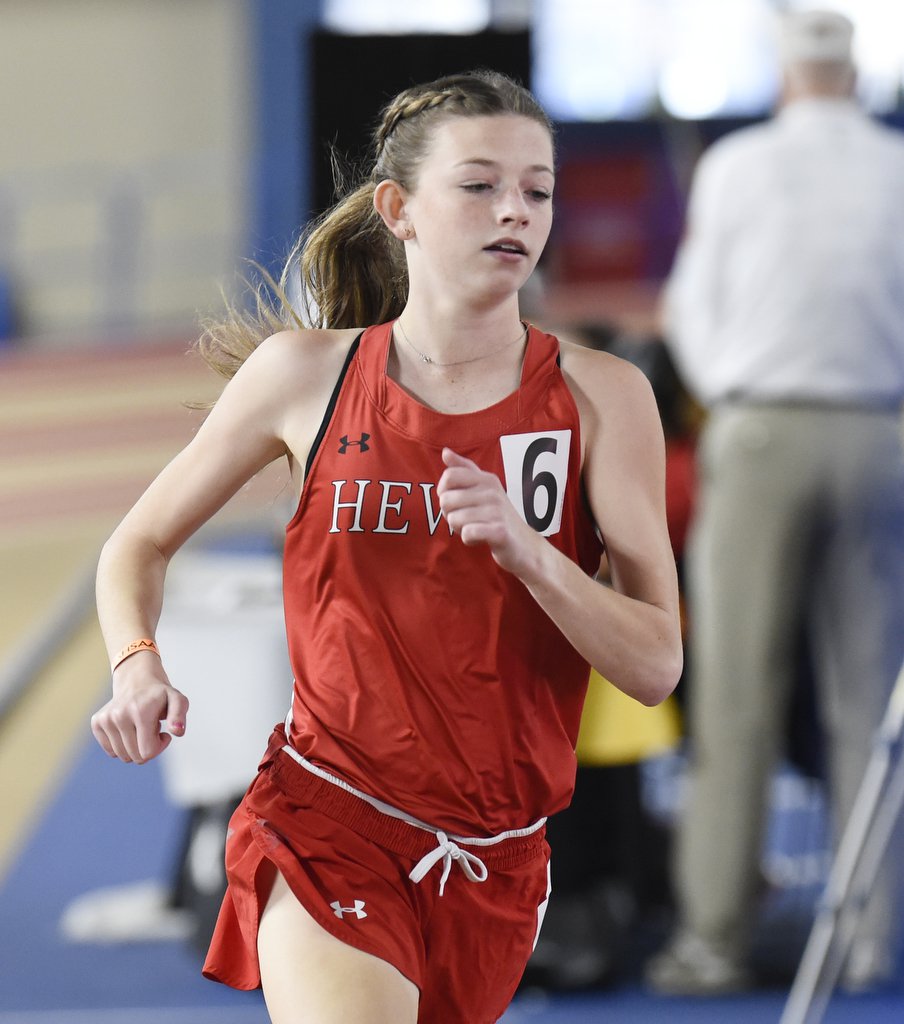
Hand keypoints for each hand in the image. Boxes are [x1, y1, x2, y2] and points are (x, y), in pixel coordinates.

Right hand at [90, 655, 188, 764]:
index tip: (163, 733)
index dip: (159, 746)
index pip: (148, 752)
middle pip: (135, 756)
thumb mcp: (177, 700)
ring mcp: (105, 719)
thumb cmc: (160, 694)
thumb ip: (179, 716)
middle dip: (148, 747)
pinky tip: (129, 728)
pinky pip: (111, 751)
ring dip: (135, 746)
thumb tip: (177, 731)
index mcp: (140, 712)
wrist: (137, 679)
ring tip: (140, 726)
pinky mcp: (96, 722)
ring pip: (123, 756)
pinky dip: (122, 745)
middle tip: (151, 728)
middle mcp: (119, 716)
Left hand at [437, 447, 542, 578]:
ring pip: (454, 519)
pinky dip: (468, 540)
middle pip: (446, 500)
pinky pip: (467, 533)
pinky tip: (480, 539)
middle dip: (450, 514)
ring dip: (459, 529)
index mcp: (487, 479)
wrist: (525, 545)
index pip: (450, 476)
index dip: (444, 492)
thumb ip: (464, 470)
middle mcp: (493, 491)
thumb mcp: (484, 489)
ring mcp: (497, 511)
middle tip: (467, 520)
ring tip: (476, 528)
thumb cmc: (498, 516)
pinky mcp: (499, 531)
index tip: (455, 502)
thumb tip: (445, 452)